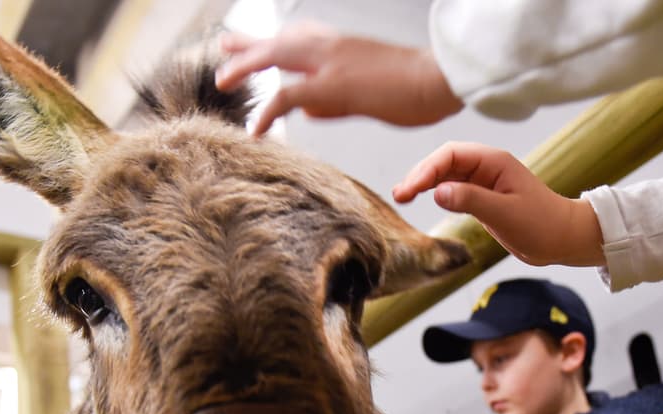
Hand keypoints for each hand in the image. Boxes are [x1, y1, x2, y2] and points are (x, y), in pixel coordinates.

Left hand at [215, 22, 461, 135]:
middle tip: (224, 45)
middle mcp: (332, 47)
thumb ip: (335, 100)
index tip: (255, 42)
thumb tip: (308, 110)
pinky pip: (286, 96)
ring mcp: (330, 62)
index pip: (300, 37)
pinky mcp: (332, 84)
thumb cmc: (418, 88)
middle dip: (249, 44)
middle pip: (280, 41)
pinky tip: (254, 128)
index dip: (276, 40)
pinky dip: (266, 111)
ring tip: (223, 81)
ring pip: (274, 56)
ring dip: (245, 67)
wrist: (439, 79)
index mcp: (344, 45)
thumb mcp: (370, 91)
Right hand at [393, 142, 605, 266]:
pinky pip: (454, 188)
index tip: (410, 190)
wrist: (563, 239)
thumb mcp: (505, 214)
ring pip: (446, 174)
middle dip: (419, 175)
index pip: (450, 155)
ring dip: (424, 183)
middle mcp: (487, 167)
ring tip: (402, 197)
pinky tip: (423, 199)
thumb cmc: (542, 225)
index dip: (426, 170)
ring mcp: (484, 181)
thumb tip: (438, 192)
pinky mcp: (483, 197)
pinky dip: (436, 192)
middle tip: (399, 195)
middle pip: (444, 161)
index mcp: (494, 162)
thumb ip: (471, 200)